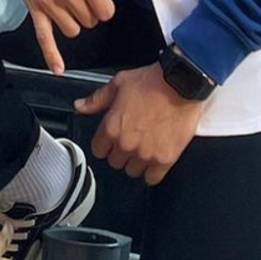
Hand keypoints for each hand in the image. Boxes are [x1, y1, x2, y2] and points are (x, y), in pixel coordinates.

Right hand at [1, 0, 144, 74]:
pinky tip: (58, 68)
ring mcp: (51, 2)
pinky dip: (51, 55)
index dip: (105, 5)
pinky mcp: (34, 7)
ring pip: (72, 29)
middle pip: (90, 20)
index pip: (106, 10)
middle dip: (90, 11)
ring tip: (70, 6)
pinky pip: (44, 37)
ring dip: (75, 21)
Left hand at [74, 63, 204, 185]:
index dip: (104, 143)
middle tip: (130, 139)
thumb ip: (97, 99)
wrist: (180, 83)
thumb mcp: (119, 83)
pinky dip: (152, 172)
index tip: (110, 139)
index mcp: (112, 127)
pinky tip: (153, 160)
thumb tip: (80, 106)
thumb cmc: (152, 81)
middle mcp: (126, 144)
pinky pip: (152, 178)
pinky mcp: (165, 159)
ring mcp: (146, 154)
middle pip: (115, 162)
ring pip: (132, 171)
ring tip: (143, 148)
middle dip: (120, 152)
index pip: (98, 150)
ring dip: (135, 162)